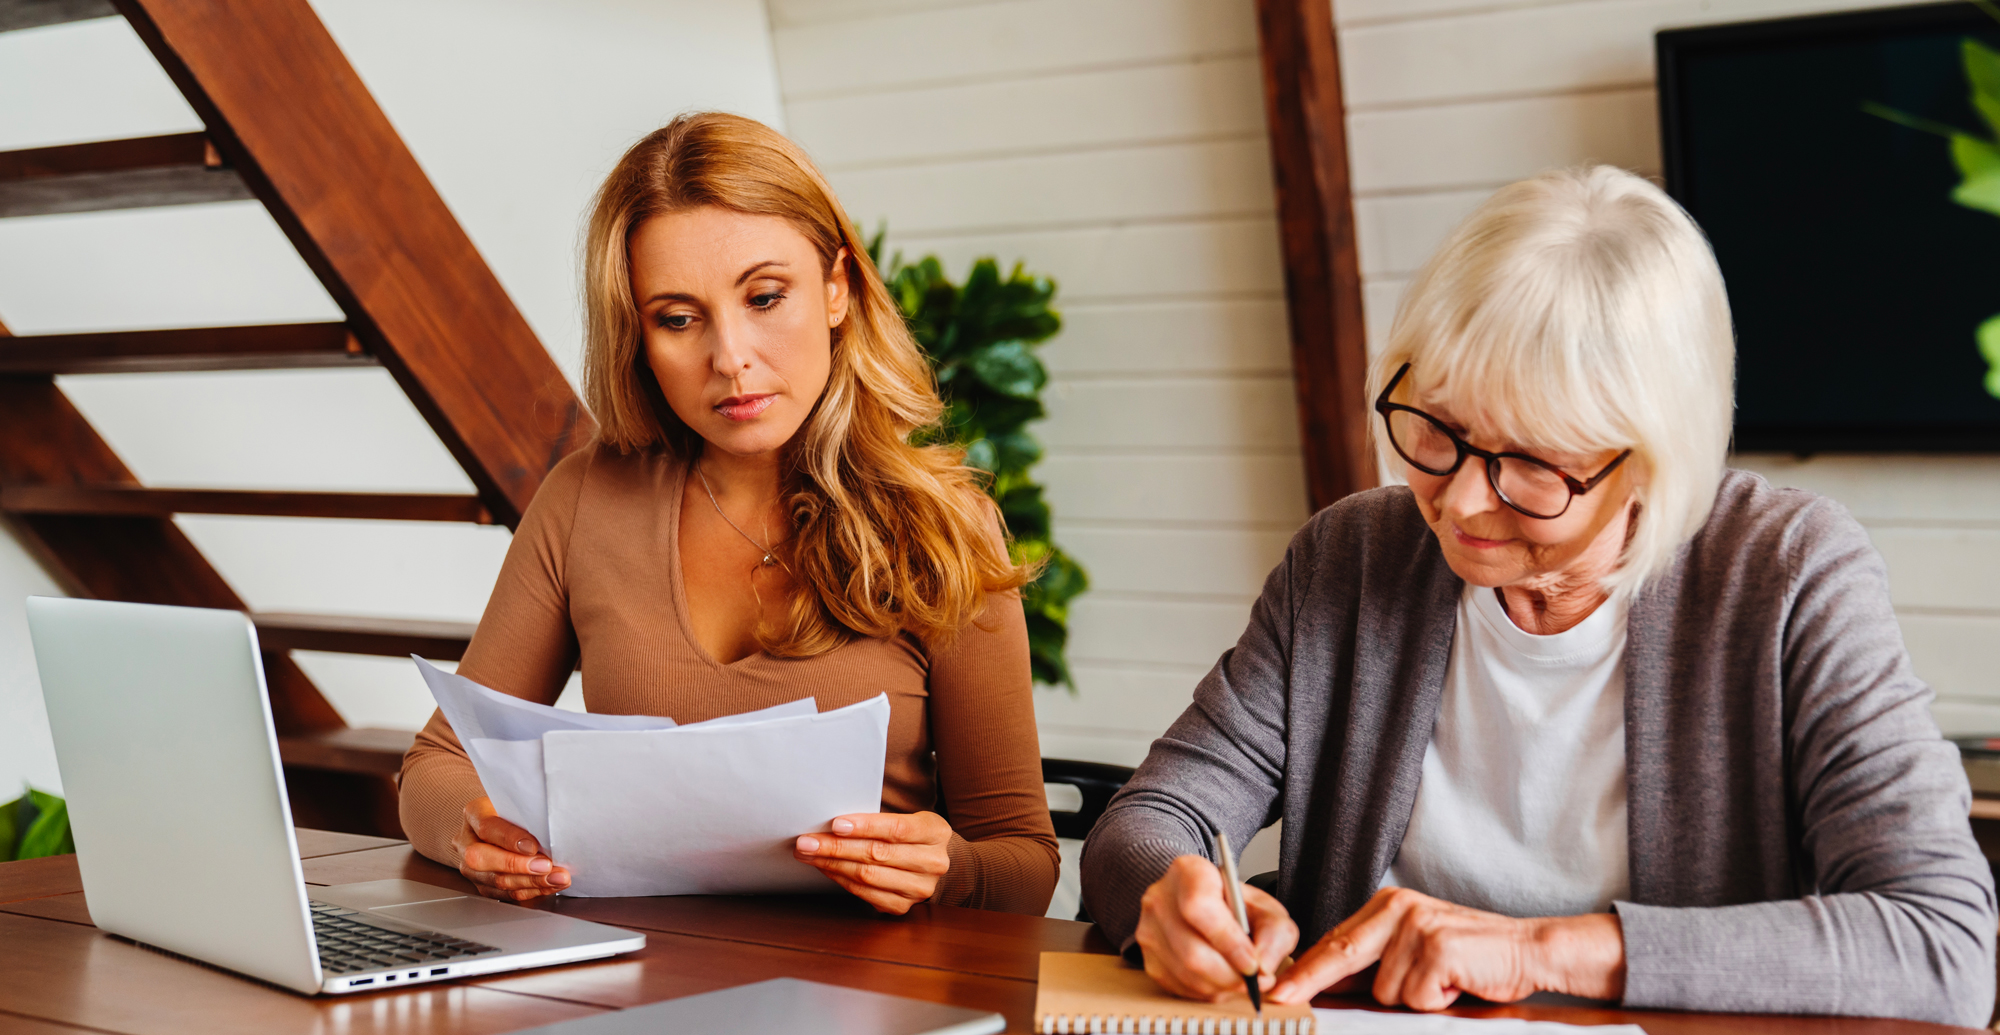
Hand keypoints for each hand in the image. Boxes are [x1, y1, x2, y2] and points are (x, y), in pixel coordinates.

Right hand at [451, 796, 570, 901]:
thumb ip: (528, 818)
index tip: (533, 847)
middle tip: (546, 867)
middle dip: (518, 866)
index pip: (486, 826)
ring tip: (556, 878)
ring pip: (494, 881)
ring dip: (530, 882)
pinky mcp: (481, 884)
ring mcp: (469, 866)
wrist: (505, 824)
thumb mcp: (519, 806)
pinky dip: (529, 891)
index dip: (510, 838)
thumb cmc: (515, 812)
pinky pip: (504, 894)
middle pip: (481, 859)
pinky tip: (548, 886)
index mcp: (474, 814)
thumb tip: (550, 836)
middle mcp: (466, 841)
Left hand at [793, 811, 951, 914]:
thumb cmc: (911, 835)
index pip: (897, 829)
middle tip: (806, 841)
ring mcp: (919, 888)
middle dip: (836, 847)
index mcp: (936, 832)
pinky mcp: (903, 906)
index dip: (864, 827)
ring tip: (808, 854)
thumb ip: (878, 820)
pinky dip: (841, 880)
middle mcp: (932, 863)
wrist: (935, 862)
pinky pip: (864, 893)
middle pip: (877, 854)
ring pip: (868, 876)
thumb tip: (831, 823)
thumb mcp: (907, 818)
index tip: (834, 824)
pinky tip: (825, 869)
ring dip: (832, 865)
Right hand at [1134, 855, 1298, 1002]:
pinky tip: (1221, 980)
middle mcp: (1160, 899)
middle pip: (1191, 951)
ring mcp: (1148, 930)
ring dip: (1221, 987)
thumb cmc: (1235, 905)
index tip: (1253, 964)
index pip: (1199, 908)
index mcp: (1188, 872)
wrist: (1205, 903)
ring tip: (1241, 980)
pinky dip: (1206, 991)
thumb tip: (1264, 969)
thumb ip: (1275, 934)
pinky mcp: (1148, 958)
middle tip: (1256, 981)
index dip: (1229, 942)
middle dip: (1230, 975)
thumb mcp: (1266, 908)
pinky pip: (1178, 987)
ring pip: (1186, 974)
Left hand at [1267, 887, 1624, 1010]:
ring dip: (1413, 999)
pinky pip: (1415, 997)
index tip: (1278, 987)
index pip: (1337, 940)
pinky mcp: (1438, 948)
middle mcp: (1399, 909)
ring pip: (1385, 990)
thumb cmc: (1472, 956)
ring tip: (1441, 984)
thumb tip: (1329, 984)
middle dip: (1310, 981)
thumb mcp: (1416, 949)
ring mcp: (1418, 927)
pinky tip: (1455, 985)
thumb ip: (1377, 961)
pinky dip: (1436, 1002)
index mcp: (1389, 906)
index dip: (1306, 969)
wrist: (1529, 950)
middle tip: (1283, 997)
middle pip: (1341, 954)